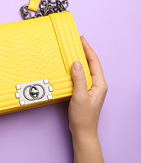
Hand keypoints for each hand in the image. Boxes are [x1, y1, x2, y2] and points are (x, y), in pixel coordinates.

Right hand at [69, 36, 107, 162]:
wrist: (82, 131)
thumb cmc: (83, 117)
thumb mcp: (79, 96)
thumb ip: (78, 79)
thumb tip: (77, 63)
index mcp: (100, 84)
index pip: (94, 62)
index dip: (88, 49)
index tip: (81, 39)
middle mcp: (97, 84)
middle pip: (92, 63)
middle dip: (85, 51)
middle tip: (76, 41)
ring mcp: (91, 88)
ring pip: (87, 69)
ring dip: (80, 59)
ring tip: (73, 50)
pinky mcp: (85, 91)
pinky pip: (81, 75)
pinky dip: (76, 68)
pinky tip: (70, 66)